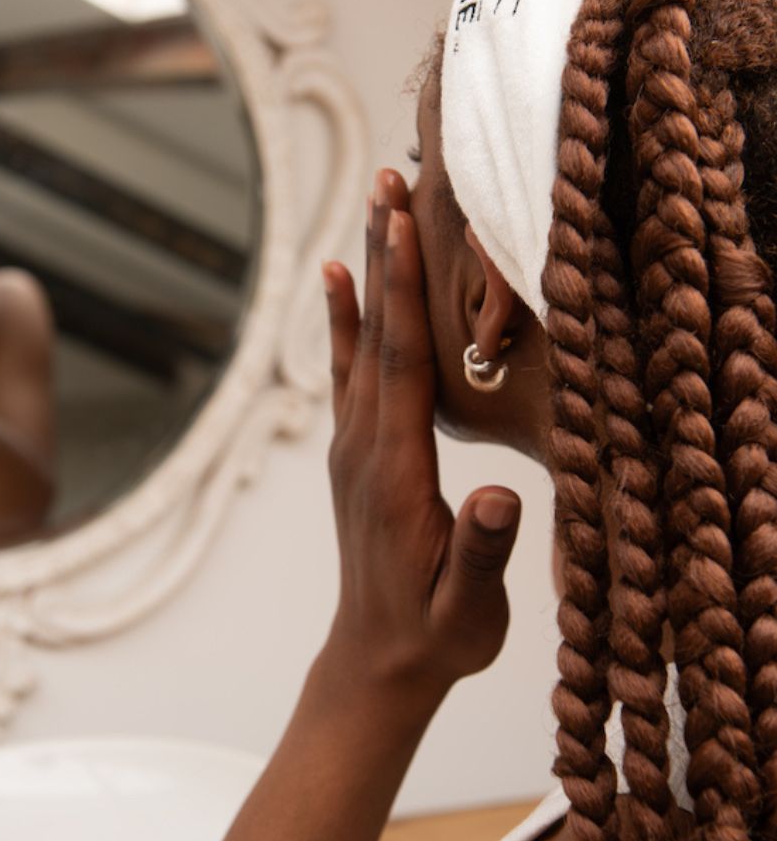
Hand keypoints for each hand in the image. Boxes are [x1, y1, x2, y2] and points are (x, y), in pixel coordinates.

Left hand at [321, 168, 520, 693]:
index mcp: (394, 470)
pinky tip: (341, 280)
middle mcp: (362, 444)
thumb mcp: (466, 608)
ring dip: (366, 272)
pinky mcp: (354, 450)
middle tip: (388, 182)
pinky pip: (347, 371)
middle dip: (384, 255)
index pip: (400, 364)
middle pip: (375, 334)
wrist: (376, 658)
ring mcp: (352, 444)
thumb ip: (481, 554)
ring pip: (359, 343)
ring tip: (371, 208)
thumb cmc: (433, 632)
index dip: (402, 292)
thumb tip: (500, 498)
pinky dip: (344, 320)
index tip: (403, 224)